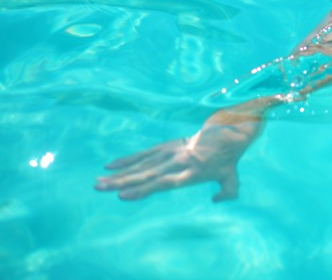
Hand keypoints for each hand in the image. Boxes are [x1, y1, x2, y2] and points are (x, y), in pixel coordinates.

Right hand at [95, 107, 264, 201]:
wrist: (229, 130)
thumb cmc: (229, 158)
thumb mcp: (232, 177)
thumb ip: (228, 192)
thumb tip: (216, 200)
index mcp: (192, 174)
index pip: (165, 183)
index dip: (145, 189)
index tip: (123, 196)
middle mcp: (178, 163)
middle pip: (147, 174)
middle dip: (122, 182)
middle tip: (99, 188)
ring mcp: (172, 152)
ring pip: (142, 164)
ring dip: (119, 174)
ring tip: (99, 181)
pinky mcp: (169, 145)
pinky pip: (146, 153)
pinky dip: (128, 159)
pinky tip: (110, 166)